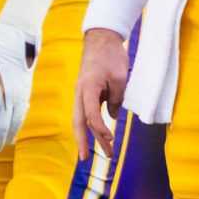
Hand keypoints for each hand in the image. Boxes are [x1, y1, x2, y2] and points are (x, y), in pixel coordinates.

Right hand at [74, 28, 129, 157]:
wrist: (101, 39)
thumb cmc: (110, 56)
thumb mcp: (119, 78)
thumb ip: (116, 99)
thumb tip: (113, 115)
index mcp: (87, 89)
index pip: (91, 115)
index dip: (100, 129)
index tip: (111, 138)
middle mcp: (80, 94)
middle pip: (79, 122)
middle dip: (82, 141)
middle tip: (86, 159)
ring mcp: (82, 94)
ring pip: (82, 119)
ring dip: (91, 136)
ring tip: (104, 152)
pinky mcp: (87, 93)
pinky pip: (88, 113)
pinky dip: (93, 126)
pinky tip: (103, 135)